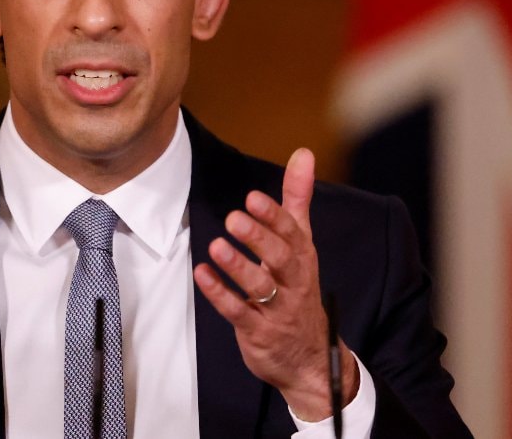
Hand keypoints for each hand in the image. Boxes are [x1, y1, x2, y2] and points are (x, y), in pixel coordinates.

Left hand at [192, 148, 357, 420]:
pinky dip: (220, 294)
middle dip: (258, 238)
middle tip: (233, 218)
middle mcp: (293, 282)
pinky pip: (238, 312)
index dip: (272, 215)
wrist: (309, 357)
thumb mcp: (302, 244)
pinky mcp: (258, 331)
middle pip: (280, 258)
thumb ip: (298, 199)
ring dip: (238, 266)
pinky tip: (202, 275)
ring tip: (216, 246)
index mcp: (302, 257)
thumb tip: (303, 153)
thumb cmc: (298, 289)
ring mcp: (277, 309)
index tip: (252, 197)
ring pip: (261, 286)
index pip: (291, 233)